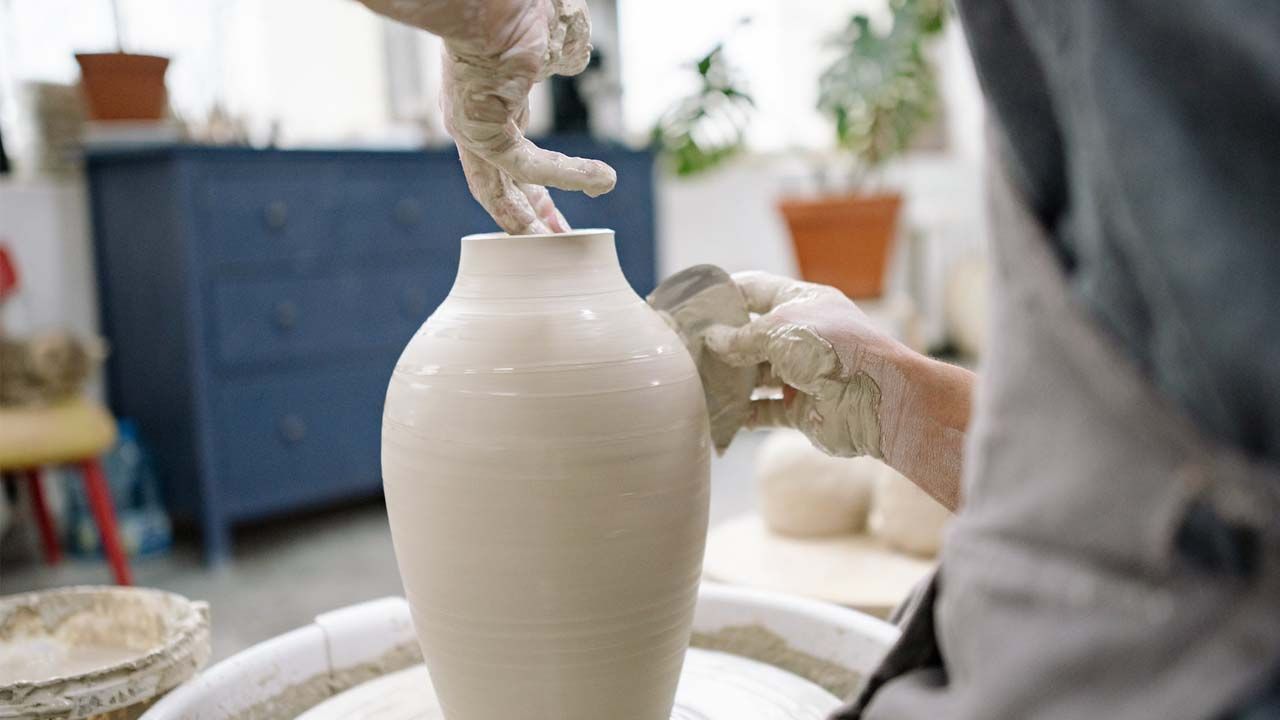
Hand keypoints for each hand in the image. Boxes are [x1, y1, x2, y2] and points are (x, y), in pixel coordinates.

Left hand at [357, 0, 616, 233]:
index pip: (509, 150)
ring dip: (537, 216)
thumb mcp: (551, 29)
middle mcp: (473, 117)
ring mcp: (474, 127)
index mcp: (485, 95)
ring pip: (504, 187)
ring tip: (575, 227)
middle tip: (554, 241)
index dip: (535, 184)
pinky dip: (564, 176)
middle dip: (528, 215)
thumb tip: (571, 62)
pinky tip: (599, 178)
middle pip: (498, 182)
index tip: (555, 209)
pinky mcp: (484, 132)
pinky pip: (526, 166)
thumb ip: (564, 49)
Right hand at [703, 272, 905, 458]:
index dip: (725, 293)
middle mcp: (802, 335)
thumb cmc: (833, 350)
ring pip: (756, 375)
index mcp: (802, 302)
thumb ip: (742, 337)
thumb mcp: (780, 331)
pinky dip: (743, 413)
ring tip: (697, 382)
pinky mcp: (801, 408)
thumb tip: (712, 341)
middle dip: (722, 342)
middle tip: (686, 348)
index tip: (693, 303)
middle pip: (752, 336)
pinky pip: (765, 410)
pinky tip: (719, 415)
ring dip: (729, 380)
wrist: (877, 400)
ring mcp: (802, 373)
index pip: (756, 290)